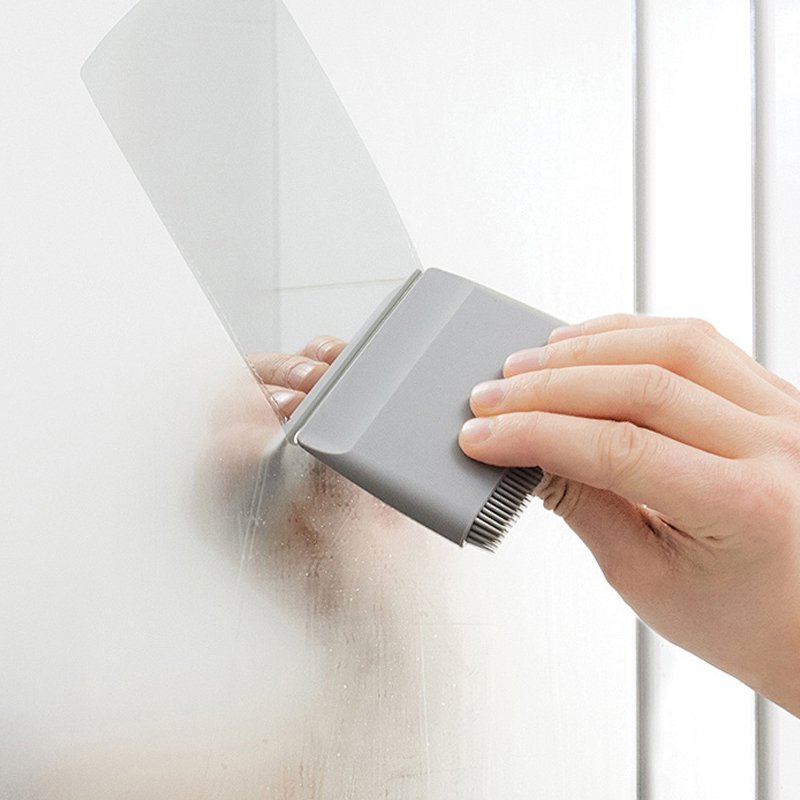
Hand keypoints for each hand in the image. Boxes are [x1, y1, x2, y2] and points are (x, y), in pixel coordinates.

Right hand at [459, 314, 799, 715]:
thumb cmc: (743, 620)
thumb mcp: (647, 580)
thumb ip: (583, 507)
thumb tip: (525, 457)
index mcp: (744, 506)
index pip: (616, 448)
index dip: (534, 435)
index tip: (481, 436)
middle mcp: (777, 446)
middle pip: (642, 385)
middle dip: (549, 386)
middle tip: (491, 397)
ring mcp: (785, 412)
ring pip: (675, 344)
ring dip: (589, 347)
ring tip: (529, 363)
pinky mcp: (776, 396)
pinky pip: (700, 343)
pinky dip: (634, 334)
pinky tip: (590, 345)